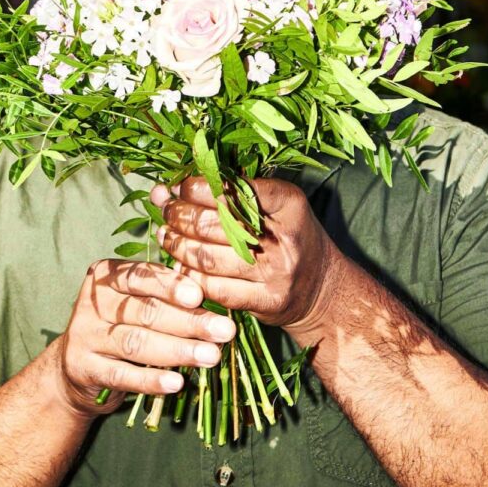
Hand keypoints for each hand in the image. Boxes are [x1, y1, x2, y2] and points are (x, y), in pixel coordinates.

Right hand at [57, 258, 235, 415]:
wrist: (77, 368)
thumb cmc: (121, 327)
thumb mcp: (137, 304)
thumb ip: (165, 298)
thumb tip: (214, 302)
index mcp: (106, 276)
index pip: (141, 276)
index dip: (171, 286)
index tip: (200, 296)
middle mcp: (93, 303)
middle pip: (145, 311)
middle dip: (188, 322)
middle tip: (223, 331)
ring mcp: (84, 336)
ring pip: (136, 342)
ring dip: (177, 350)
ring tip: (210, 356)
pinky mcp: (83, 369)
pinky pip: (122, 375)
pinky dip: (151, 379)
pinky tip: (177, 383)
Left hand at [152, 176, 339, 341]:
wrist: (322, 287)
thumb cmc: (290, 237)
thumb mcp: (278, 205)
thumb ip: (238, 191)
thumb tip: (179, 184)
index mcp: (288, 203)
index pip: (235, 190)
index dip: (198, 188)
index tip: (178, 186)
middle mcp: (283, 237)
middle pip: (215, 224)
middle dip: (180, 214)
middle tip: (164, 208)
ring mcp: (275, 273)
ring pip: (208, 258)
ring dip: (177, 245)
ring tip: (165, 235)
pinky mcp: (266, 301)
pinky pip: (214, 288)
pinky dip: (189, 276)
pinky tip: (179, 266)